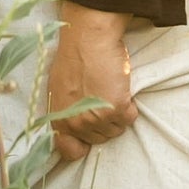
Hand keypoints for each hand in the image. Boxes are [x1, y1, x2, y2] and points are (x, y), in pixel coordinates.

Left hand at [45, 1, 137, 161]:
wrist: (88, 38)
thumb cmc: (72, 57)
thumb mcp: (58, 89)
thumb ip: (65, 111)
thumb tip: (74, 121)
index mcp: (58, 119)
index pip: (69, 151)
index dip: (81, 145)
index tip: (89, 132)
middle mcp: (76, 123)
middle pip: (98, 138)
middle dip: (102, 122)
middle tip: (101, 98)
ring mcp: (97, 118)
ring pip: (116, 130)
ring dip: (117, 114)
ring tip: (110, 91)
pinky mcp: (117, 108)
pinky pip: (130, 118)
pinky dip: (130, 106)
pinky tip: (120, 88)